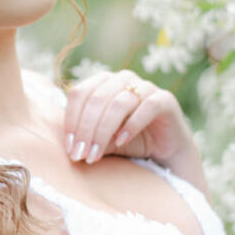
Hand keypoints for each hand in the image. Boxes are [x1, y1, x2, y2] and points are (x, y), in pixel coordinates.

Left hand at [64, 69, 195, 168]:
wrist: (164, 152)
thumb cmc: (129, 142)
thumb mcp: (102, 140)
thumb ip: (87, 136)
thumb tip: (70, 145)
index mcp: (103, 82)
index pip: (80, 94)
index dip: (71, 120)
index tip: (70, 148)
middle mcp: (123, 79)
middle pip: (97, 99)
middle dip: (85, 130)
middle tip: (80, 155)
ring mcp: (145, 86)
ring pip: (118, 103)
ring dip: (103, 131)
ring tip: (96, 153)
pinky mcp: (164, 99)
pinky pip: (146, 106)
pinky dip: (131, 125)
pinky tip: (121, 141)